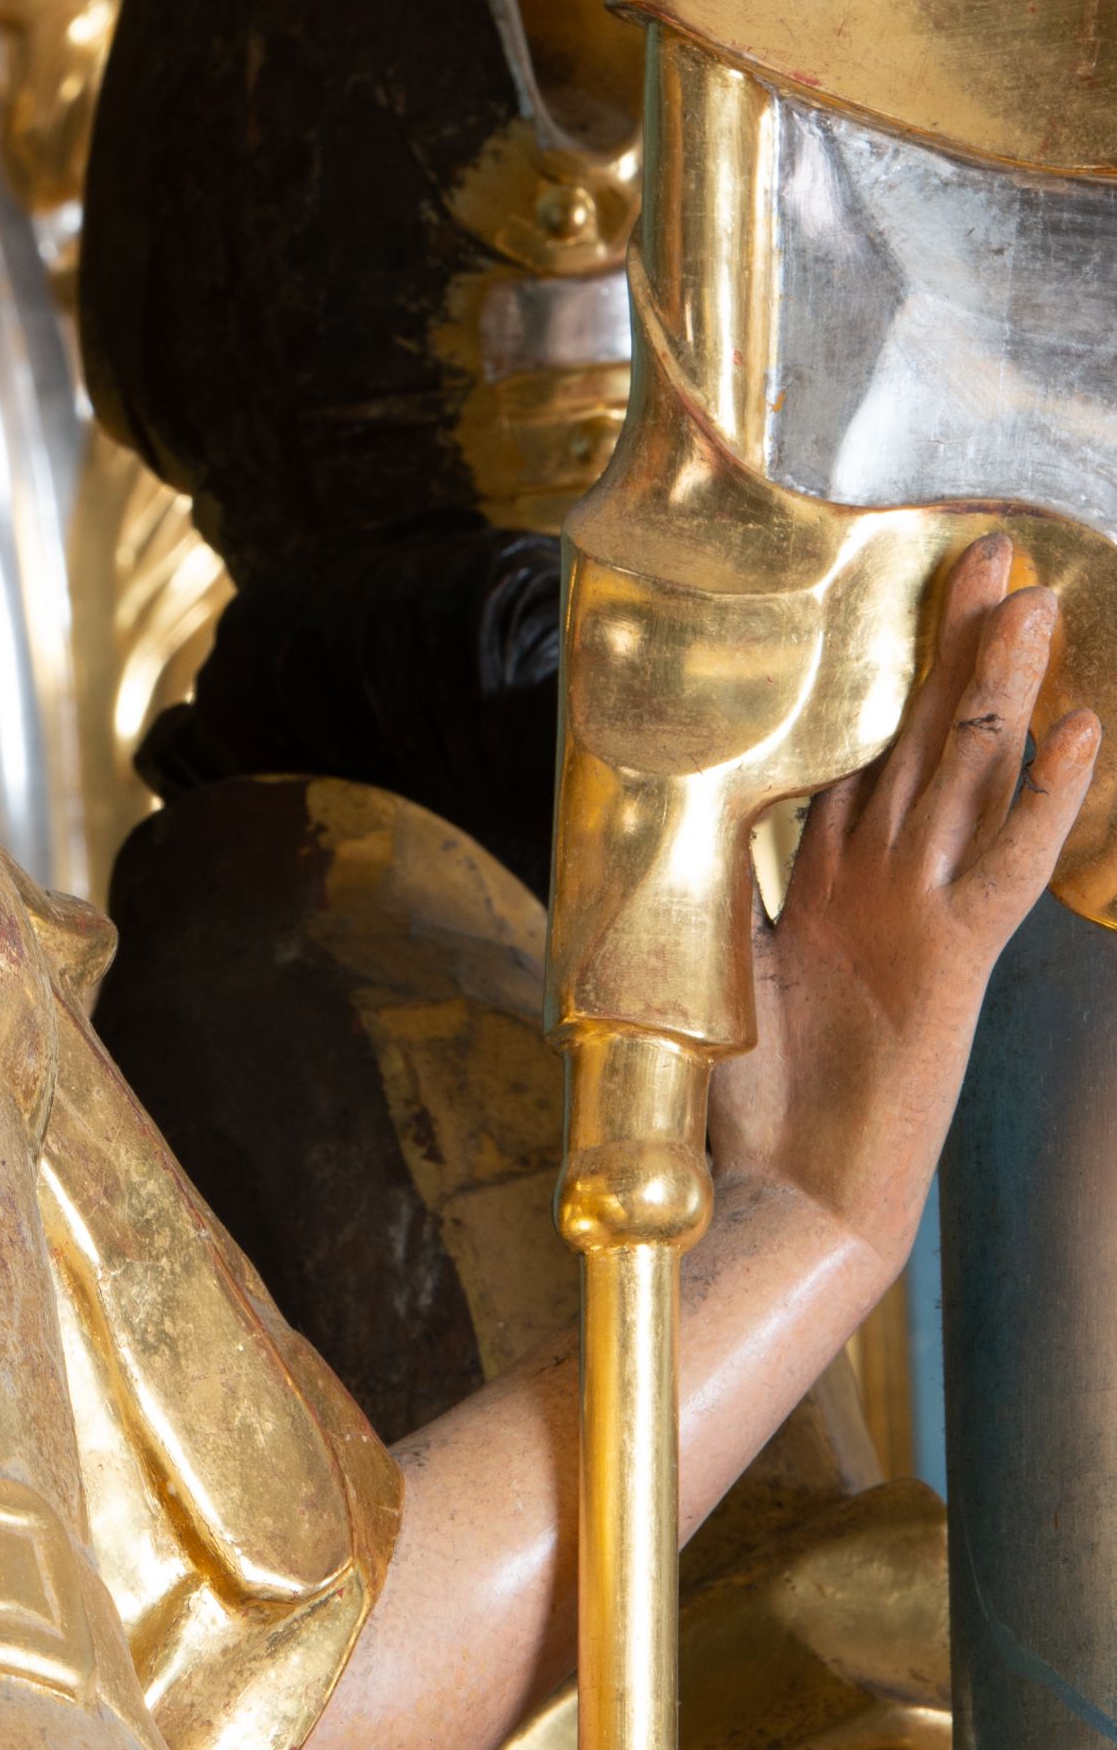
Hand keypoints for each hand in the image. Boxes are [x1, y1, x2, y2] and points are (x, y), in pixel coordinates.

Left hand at [710, 537, 1099, 1279]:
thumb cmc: (750, 1100)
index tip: (898, 588)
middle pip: (927, 737)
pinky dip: (1046, 795)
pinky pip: (1010, 861)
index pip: (865, 748)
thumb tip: (673, 807)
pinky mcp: (957, 958)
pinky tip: (1081, 729)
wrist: (789, 1197)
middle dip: (955, 643)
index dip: (885, 670)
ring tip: (1028, 599)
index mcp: (828, 878)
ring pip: (971, 774)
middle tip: (987, 552)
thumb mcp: (717, 961)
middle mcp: (884, 882)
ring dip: (997, 684)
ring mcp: (928, 913)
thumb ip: (723, 885)